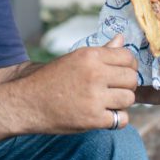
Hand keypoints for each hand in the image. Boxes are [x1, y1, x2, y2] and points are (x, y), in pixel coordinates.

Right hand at [20, 34, 137, 132]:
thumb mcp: (74, 59)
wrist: (26, 102)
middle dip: (126, 85)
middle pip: (132, 78)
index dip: (128, 66)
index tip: (120, 73)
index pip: (128, 57)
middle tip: (113, 90)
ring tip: (107, 102)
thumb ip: (102, 51)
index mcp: (90, 56)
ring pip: (129, 99)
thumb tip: (122, 39)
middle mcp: (94, 74)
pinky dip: (116, 120)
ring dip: (121, 102)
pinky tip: (104, 116)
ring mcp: (94, 97)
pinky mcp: (93, 119)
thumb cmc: (50, 79)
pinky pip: (122, 119)